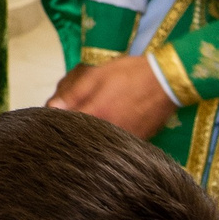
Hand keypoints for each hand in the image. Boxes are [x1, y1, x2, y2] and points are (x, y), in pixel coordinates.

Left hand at [48, 56, 173, 138]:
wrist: (167, 80)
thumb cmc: (130, 73)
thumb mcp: (97, 75)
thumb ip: (74, 93)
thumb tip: (52, 107)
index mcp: (96, 114)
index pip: (67, 126)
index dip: (57, 123)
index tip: (51, 121)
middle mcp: (109, 131)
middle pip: (82, 139)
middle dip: (72, 133)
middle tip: (67, 125)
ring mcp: (125, 139)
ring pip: (99, 145)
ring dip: (91, 139)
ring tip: (89, 127)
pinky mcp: (138, 142)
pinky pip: (117, 146)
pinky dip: (108, 141)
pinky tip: (106, 132)